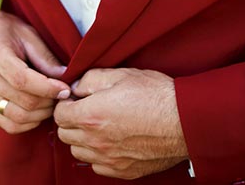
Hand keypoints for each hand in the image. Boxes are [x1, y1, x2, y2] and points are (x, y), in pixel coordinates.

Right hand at [0, 6, 70, 133]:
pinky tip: (36, 111)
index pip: (23, 81)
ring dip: (41, 115)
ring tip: (51, 102)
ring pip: (18, 118)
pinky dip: (28, 123)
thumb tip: (66, 76)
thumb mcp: (24, 33)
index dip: (48, 88)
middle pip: (24, 102)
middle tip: (62, 95)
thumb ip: (44, 56)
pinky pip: (9, 125)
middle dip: (49, 102)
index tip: (66, 89)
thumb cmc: (0, 30)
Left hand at [53, 68, 187, 179]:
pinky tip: (110, 142)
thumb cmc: (156, 95)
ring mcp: (109, 158)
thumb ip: (90, 80)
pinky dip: (99, 156)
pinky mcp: (123, 170)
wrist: (184, 120)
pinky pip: (97, 166)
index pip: (59, 114)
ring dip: (82, 140)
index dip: (66, 104)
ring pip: (79, 153)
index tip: (76, 100)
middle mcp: (96, 141)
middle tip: (86, 111)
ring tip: (99, 127)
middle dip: (71, 121)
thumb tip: (77, 87)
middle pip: (65, 135)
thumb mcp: (120, 74)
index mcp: (91, 116)